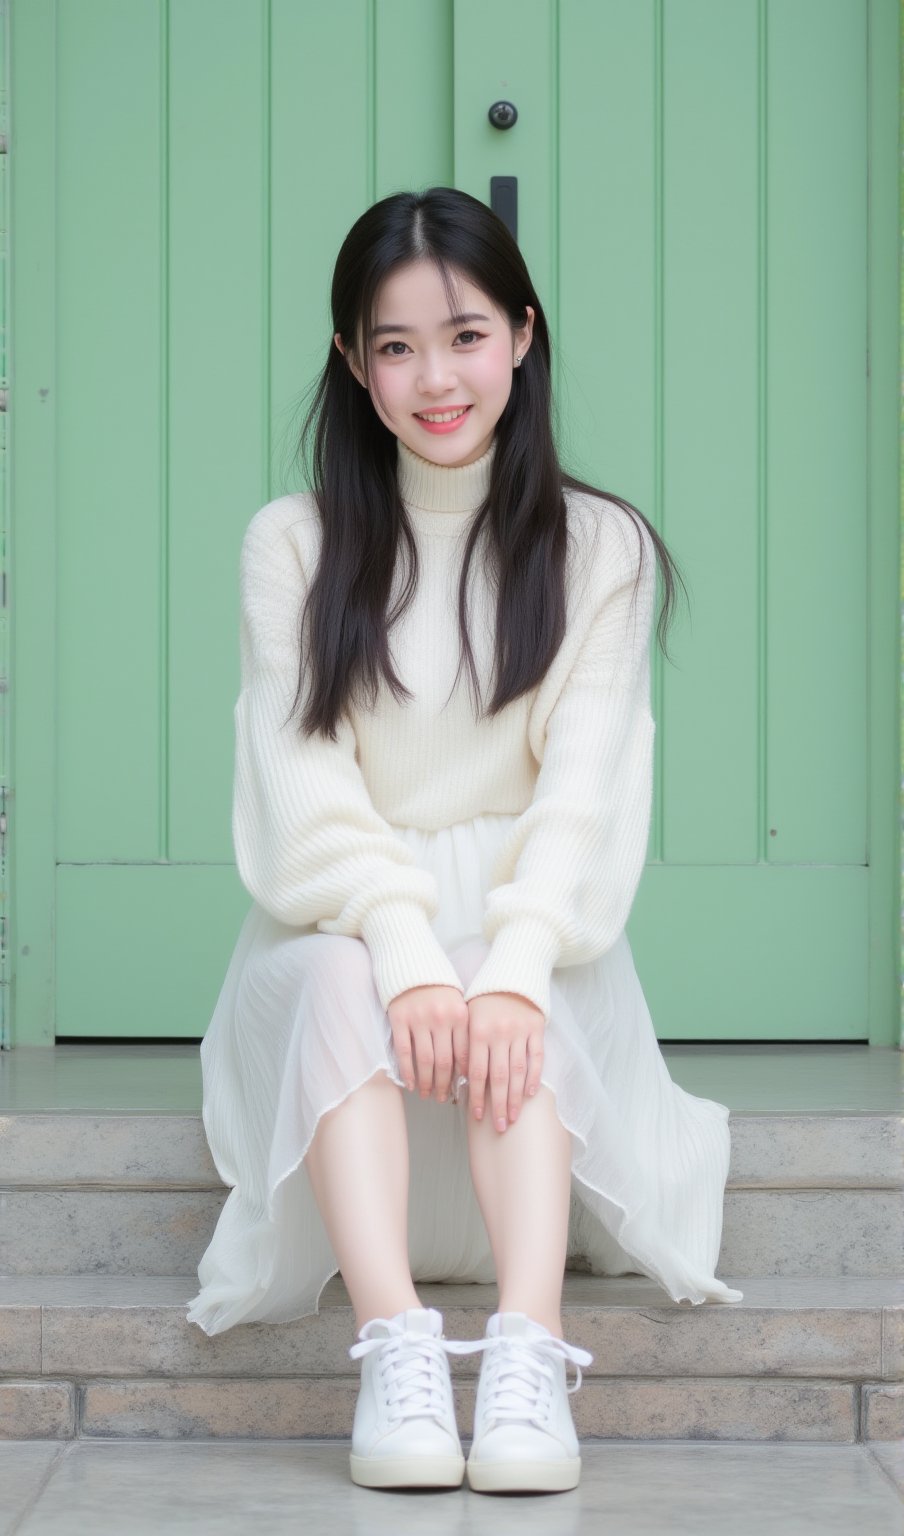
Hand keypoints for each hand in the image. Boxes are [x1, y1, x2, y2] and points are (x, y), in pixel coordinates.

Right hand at [387, 985, 469, 1103]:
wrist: (412, 963)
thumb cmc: (440, 988)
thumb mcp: (459, 1004)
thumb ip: (464, 1031)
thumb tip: (468, 1069)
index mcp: (460, 1015)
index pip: (464, 1054)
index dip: (463, 1077)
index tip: (463, 1092)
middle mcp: (441, 1018)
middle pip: (444, 1062)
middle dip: (444, 1085)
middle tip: (442, 1098)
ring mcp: (419, 1019)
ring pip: (425, 1060)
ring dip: (426, 1082)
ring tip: (428, 1095)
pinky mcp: (399, 1019)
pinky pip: (404, 1052)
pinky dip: (408, 1071)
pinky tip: (410, 1084)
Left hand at [465, 992, 544, 1132]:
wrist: (511, 972)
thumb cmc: (484, 997)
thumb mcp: (468, 1016)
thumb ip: (466, 1045)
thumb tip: (463, 1080)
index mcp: (478, 1032)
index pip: (477, 1073)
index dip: (477, 1097)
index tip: (477, 1117)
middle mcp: (500, 1033)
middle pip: (499, 1078)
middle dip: (499, 1105)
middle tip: (500, 1127)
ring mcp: (520, 1032)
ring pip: (518, 1071)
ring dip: (516, 1098)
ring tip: (514, 1117)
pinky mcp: (537, 1028)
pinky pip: (537, 1057)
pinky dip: (534, 1076)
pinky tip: (530, 1094)